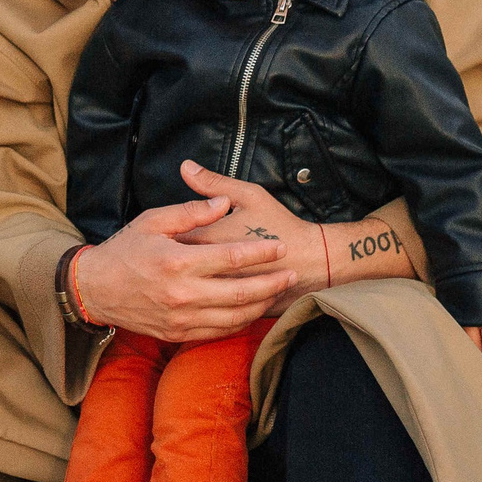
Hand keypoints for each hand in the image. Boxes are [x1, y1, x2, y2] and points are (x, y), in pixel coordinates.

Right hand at [68, 196, 297, 343]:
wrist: (95, 290)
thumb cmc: (124, 250)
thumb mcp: (152, 221)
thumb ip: (190, 211)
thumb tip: (222, 204)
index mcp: (177, 261)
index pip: (232, 257)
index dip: (262, 253)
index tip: (281, 248)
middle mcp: (182, 293)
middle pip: (241, 292)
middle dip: (272, 283)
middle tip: (291, 273)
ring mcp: (181, 318)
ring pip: (234, 316)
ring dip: (261, 305)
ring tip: (277, 292)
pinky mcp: (178, 333)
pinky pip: (219, 331)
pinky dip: (241, 322)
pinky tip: (252, 310)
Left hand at [171, 162, 326, 298]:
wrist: (315, 262)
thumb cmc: (281, 225)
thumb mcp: (248, 196)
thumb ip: (214, 183)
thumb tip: (185, 167)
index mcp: (209, 241)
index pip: (171, 241)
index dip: (166, 238)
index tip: (170, 235)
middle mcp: (210, 273)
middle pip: (173, 271)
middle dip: (169, 262)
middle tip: (173, 255)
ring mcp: (220, 297)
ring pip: (188, 294)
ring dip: (183, 284)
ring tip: (186, 274)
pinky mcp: (232, 313)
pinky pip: (206, 314)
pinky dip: (201, 304)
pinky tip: (203, 293)